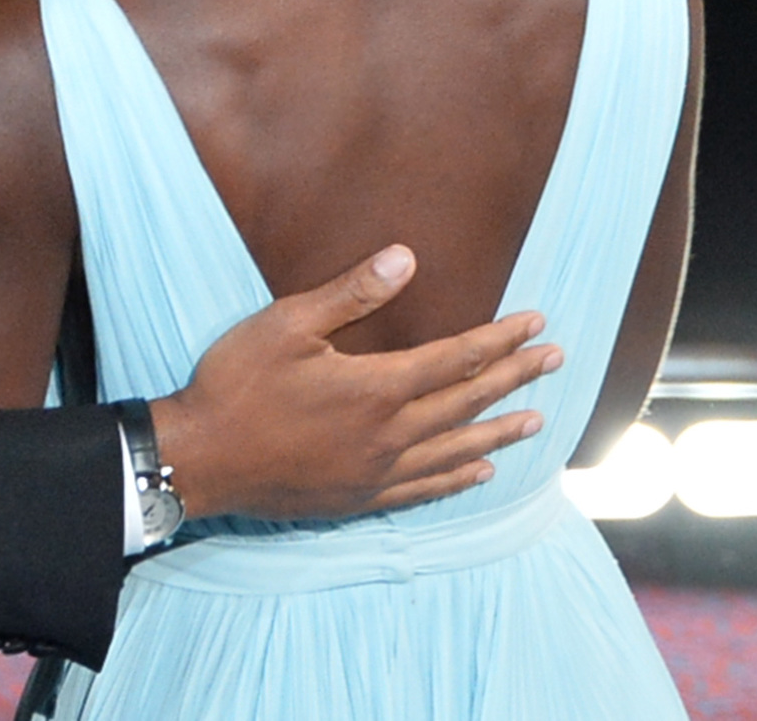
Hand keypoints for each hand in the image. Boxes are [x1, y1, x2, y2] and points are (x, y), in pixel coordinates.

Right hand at [150, 245, 561, 520]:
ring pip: (455, 450)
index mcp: (376, 386)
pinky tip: (480, 471)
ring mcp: (376, 472)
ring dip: (499, 431)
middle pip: (466, 402)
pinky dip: (458, 478)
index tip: (536, 322)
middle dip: (514, 377)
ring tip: (537, 420)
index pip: (455, 357)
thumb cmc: (236, 383)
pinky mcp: (359, 498)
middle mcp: (388, 434)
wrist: (200, 459)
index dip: (498, 339)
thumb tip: (405, 257)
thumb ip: (350, 294)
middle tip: (556, 360)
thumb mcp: (286, 324)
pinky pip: (425, 490)